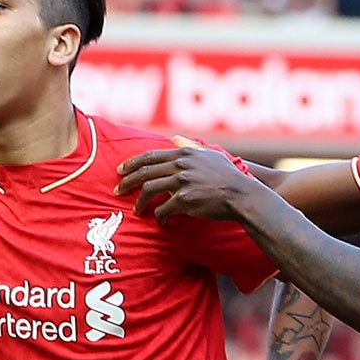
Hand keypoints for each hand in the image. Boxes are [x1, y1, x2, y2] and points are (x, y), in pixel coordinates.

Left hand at [115, 146, 259, 221]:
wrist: (242, 195)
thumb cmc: (228, 177)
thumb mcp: (211, 155)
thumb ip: (191, 146)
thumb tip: (176, 138)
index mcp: (184, 153)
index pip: (150, 156)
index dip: (132, 163)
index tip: (120, 170)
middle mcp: (181, 164)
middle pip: (144, 172)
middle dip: (127, 181)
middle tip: (117, 191)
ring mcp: (182, 182)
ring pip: (149, 190)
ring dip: (139, 202)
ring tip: (136, 211)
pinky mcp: (185, 200)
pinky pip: (163, 209)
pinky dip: (159, 216)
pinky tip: (160, 221)